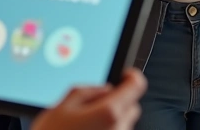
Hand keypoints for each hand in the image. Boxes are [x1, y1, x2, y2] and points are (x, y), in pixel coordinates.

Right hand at [32, 68, 146, 129]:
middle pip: (131, 106)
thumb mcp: (62, 107)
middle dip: (117, 103)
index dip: (131, 76)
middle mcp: (120, 129)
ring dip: (111, 121)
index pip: (137, 86)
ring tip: (85, 127)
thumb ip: (88, 91)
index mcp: (109, 112)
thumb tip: (104, 89)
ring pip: (124, 124)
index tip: (123, 75)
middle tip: (94, 106)